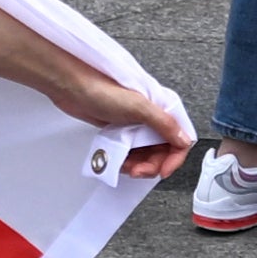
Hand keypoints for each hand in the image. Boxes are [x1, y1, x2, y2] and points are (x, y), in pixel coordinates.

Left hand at [45, 54, 196, 175]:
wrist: (72, 86)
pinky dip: (126, 159)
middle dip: (151, 165)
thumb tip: (184, 139)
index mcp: (160, 108)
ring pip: (146, 152)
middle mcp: (150, 116)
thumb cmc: (101, 88)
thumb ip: (164, 124)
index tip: (163, 171)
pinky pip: (130, 149)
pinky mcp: (120, 128)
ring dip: (138, 164)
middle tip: (137, 171)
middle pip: (162, 150)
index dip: (173, 158)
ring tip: (126, 167)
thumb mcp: (138, 108)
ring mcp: (135, 123)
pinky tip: (119, 161)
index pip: (179, 138)